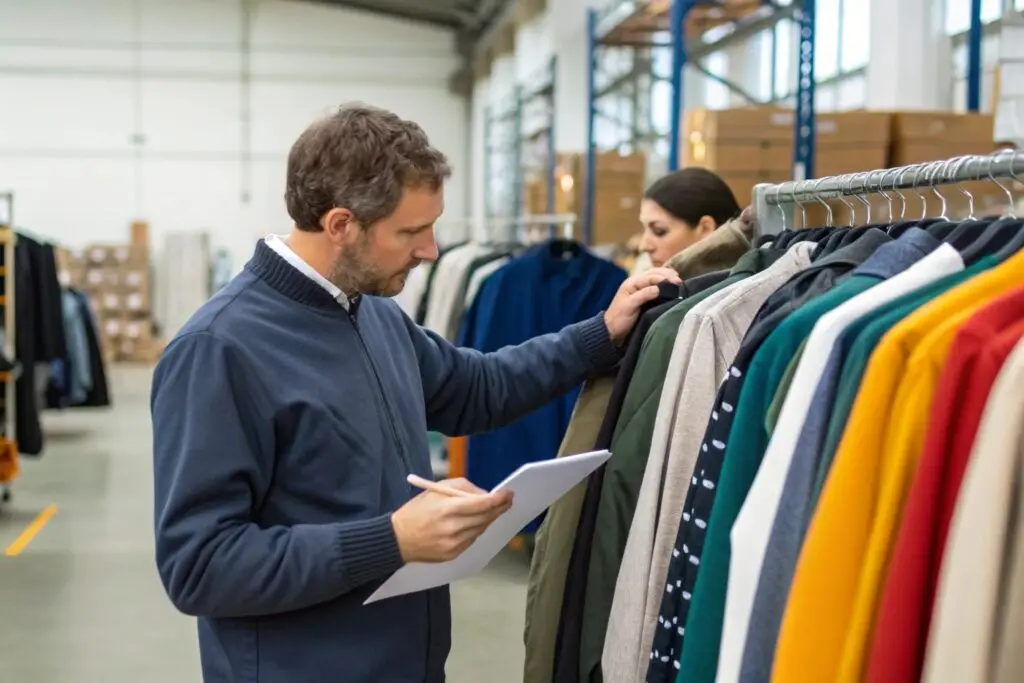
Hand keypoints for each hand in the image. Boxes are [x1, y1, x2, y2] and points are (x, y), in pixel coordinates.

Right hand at [391, 478, 513, 562]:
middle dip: (499, 508)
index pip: (482, 504)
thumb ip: (462, 487)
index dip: (498, 499)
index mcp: (447, 509)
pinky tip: (476, 523)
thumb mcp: (435, 489)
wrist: (398, 539)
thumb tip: (484, 494)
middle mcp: (453, 528)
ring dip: (489, 519)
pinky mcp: (453, 554)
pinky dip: (476, 530)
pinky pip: (472, 540)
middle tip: (508, 500)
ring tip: (493, 510)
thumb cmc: (416, 510)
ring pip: (481, 529)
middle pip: (485, 518)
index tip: (508, 493)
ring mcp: (454, 544)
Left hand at [603, 268, 681, 345]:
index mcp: (632, 282)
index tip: (677, 283)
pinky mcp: (644, 295)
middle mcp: (636, 282)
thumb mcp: (630, 306)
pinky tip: (672, 287)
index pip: (651, 276)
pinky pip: (656, 285)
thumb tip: (659, 288)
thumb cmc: (619, 319)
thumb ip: (643, 295)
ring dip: (668, 278)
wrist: (613, 330)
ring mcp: (640, 288)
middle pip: (655, 273)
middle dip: (668, 275)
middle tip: (680, 282)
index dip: (664, 278)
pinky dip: (665, 284)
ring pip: (656, 277)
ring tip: (679, 283)